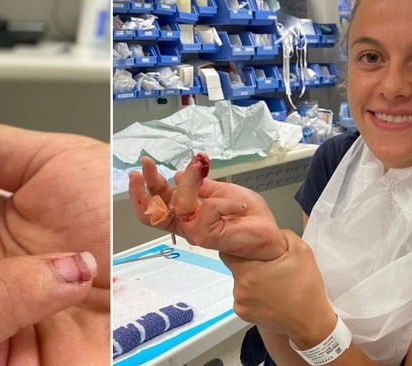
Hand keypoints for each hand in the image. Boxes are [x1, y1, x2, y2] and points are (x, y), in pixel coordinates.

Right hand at [129, 156, 285, 259]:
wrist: (266, 235)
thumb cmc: (247, 215)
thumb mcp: (221, 191)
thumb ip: (200, 185)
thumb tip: (177, 175)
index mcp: (186, 212)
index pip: (158, 201)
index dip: (148, 184)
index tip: (145, 163)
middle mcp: (185, 223)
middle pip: (154, 211)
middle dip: (146, 186)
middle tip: (145, 164)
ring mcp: (194, 231)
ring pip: (181, 203)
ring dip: (192, 182)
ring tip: (203, 169)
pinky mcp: (206, 235)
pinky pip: (209, 208)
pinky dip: (226, 201)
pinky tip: (239, 205)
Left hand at [220, 230, 335, 347]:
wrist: (312, 322)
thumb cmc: (306, 287)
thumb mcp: (301, 251)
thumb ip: (281, 235)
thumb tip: (267, 232)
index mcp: (248, 271)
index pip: (227, 251)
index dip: (237, 246)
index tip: (250, 247)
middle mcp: (239, 287)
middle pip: (235, 267)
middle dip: (248, 263)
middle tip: (268, 266)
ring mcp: (239, 303)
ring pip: (239, 282)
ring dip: (251, 279)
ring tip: (272, 283)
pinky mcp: (242, 314)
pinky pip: (243, 297)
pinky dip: (253, 294)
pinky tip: (270, 295)